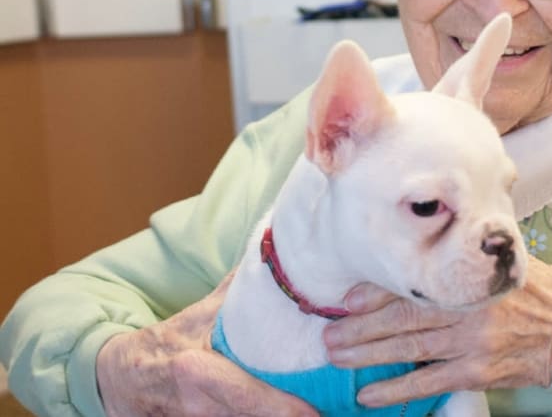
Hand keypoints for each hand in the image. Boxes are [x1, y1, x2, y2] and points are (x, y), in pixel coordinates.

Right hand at [96, 274, 316, 416]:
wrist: (117, 381)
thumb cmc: (164, 344)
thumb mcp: (196, 317)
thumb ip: (237, 292)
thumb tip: (273, 254)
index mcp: (196, 372)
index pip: (245, 396)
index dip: (280, 408)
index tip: (313, 414)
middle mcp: (198, 407)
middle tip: (330, 414)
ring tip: (323, 415)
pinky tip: (293, 416)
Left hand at [323, 255, 551, 407]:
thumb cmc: (529, 288)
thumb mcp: (499, 260)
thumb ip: (463, 256)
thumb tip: (420, 244)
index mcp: (470, 278)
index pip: (416, 283)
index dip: (377, 292)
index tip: (346, 298)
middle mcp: (466, 309)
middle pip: (404, 318)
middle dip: (361, 327)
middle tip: (328, 333)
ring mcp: (471, 343)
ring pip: (409, 349)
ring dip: (368, 354)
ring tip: (336, 356)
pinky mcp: (476, 372)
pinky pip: (429, 382)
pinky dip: (397, 389)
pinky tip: (369, 394)